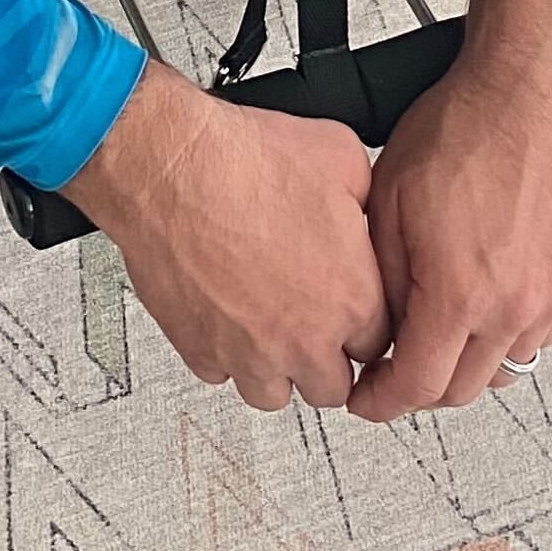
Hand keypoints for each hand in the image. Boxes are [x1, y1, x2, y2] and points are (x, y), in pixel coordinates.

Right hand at [68, 59, 388, 412]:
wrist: (173, 168)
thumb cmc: (248, 159)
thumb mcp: (341, 155)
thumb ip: (366, 203)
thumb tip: (364, 214)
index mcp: (351, 299)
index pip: (378, 345)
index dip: (362, 321)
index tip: (347, 307)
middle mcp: (306, 340)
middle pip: (332, 386)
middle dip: (326, 357)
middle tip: (311, 322)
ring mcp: (251, 354)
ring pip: (276, 394)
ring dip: (276, 367)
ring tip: (267, 325)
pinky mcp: (202, 353)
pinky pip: (221, 373)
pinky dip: (224, 352)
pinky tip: (224, 311)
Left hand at [346, 0, 551, 419]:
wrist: (531, 89)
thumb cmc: (465, 126)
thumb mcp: (389, 198)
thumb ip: (381, 277)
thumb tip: (375, 325)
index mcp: (460, 293)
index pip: (416, 386)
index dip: (381, 401)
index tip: (366, 398)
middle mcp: (513, 306)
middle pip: (461, 392)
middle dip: (420, 390)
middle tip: (392, 369)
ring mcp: (550, 297)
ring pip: (503, 370)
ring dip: (466, 367)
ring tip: (436, 339)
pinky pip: (536, 337)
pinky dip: (504, 339)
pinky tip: (481, 309)